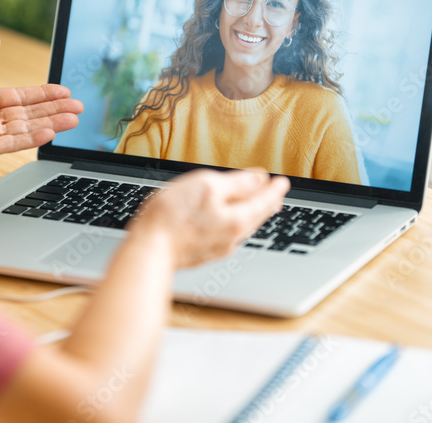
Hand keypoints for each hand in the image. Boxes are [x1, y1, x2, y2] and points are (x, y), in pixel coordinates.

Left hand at [0, 36, 83, 166]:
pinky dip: (32, 137)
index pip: (18, 96)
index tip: (63, 91)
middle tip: (79, 107)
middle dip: (54, 109)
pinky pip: (12, 142)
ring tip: (75, 119)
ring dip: (51, 122)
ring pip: (26, 127)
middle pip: (28, 112)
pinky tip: (51, 131)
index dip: (42, 93)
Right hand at [128, 169, 288, 267]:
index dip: (274, 188)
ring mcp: (217, 247)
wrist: (149, 250)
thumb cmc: (173, 217)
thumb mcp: (207, 186)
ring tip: (256, 204)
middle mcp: (232, 237)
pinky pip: (227, 234)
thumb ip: (237, 183)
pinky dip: (235, 222)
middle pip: (256, 215)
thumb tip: (260, 179)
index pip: (264, 200)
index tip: (282, 181)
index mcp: (237, 219)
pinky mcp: (202, 252)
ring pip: (242, 226)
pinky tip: (228, 220)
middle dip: (266, 202)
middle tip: (274, 192)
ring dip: (251, 212)